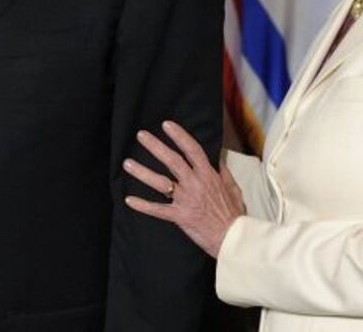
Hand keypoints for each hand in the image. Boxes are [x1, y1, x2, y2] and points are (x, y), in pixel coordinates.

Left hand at [123, 120, 245, 257]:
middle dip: (155, 146)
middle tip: (141, 135)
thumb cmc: (234, 215)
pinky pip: (158, 210)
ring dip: (142, 172)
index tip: (166, 125)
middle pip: (172, 160)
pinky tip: (129, 199)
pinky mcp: (180, 216)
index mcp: (208, 175)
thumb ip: (223, 173)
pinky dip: (143, 205)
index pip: (192, 150)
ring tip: (127, 163)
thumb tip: (217, 160)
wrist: (233, 238)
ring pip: (160, 182)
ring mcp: (186, 200)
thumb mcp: (234, 188)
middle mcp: (195, 184)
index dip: (179, 136)